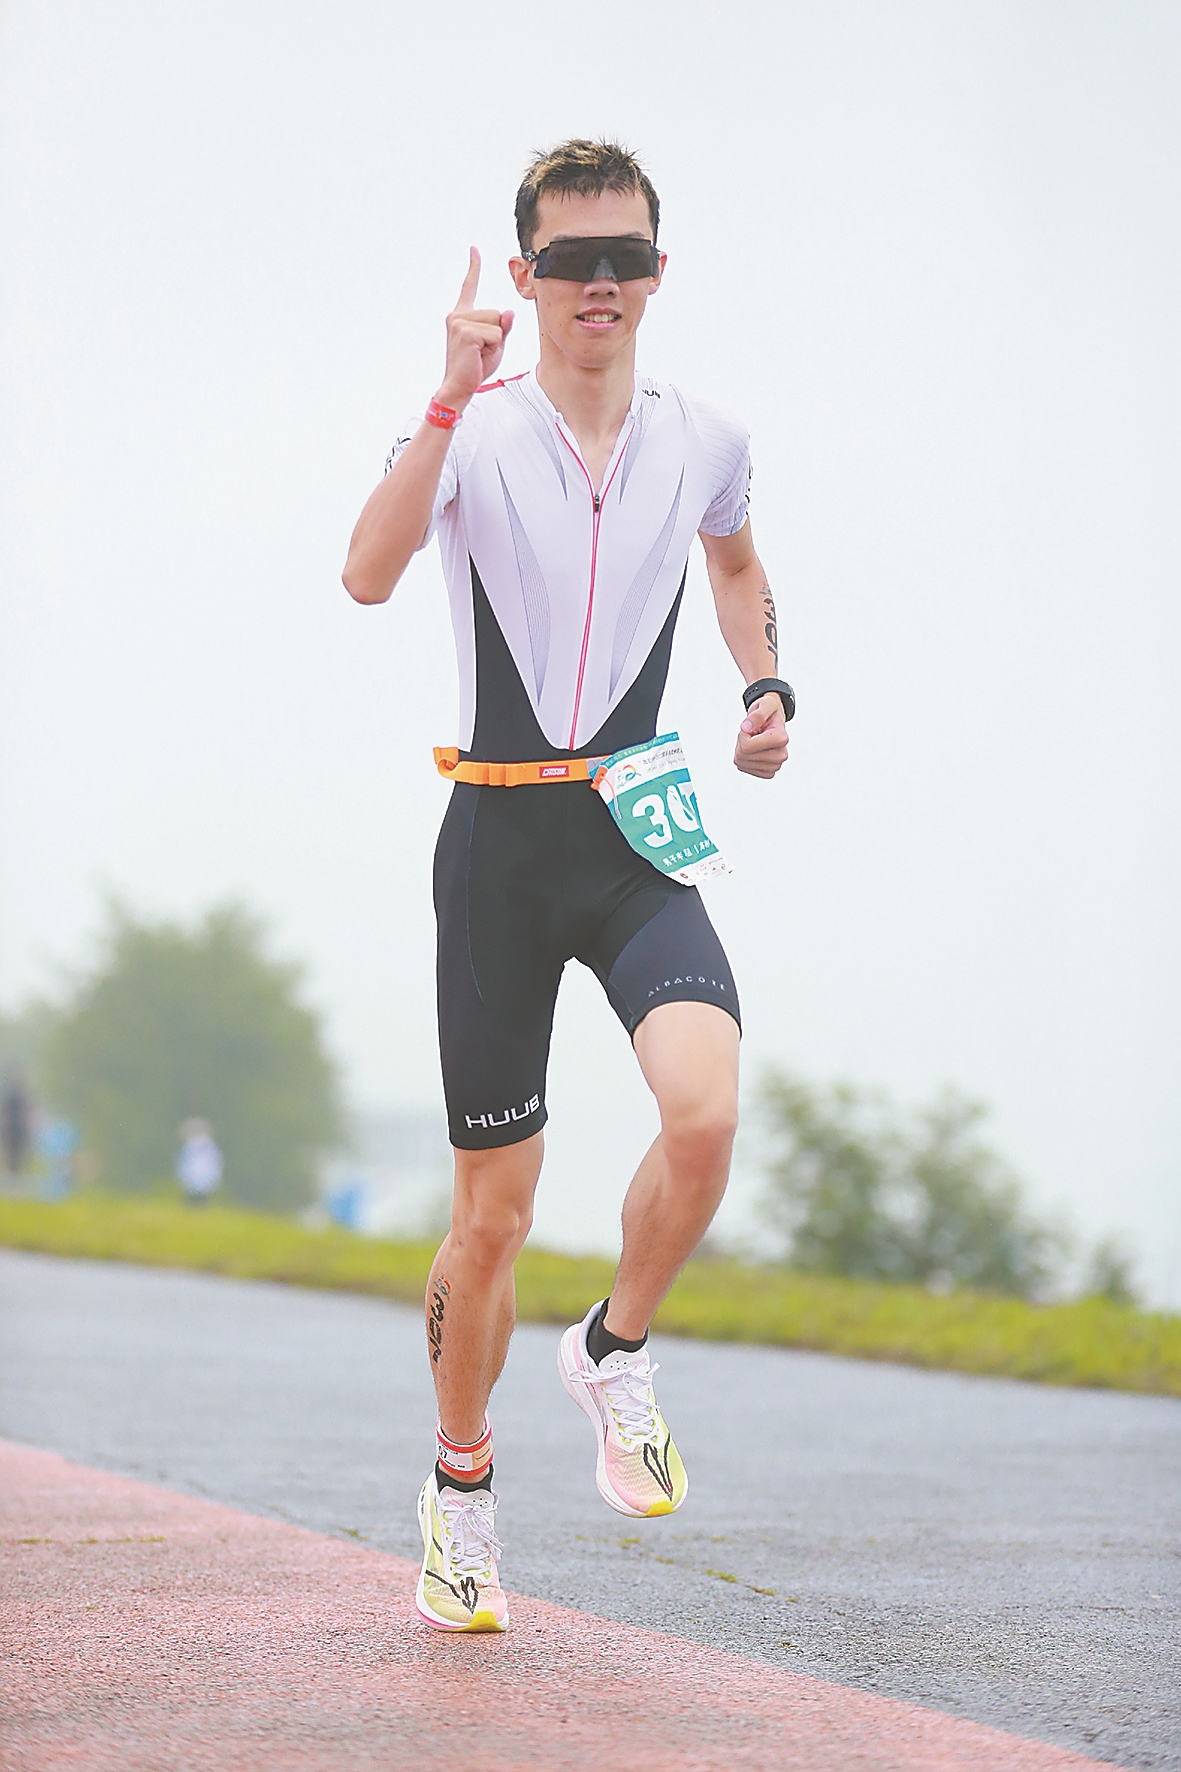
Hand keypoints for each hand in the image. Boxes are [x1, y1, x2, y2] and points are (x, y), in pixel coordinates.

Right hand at [437, 248, 513, 410]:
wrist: (458, 388)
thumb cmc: (475, 367)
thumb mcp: (495, 345)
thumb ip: (503, 327)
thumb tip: (509, 311)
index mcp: (462, 315)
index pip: (469, 286)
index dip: (474, 267)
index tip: (474, 249)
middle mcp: (458, 314)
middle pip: (497, 313)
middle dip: (497, 335)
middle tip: (480, 351)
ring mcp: (460, 322)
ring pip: (498, 324)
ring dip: (495, 343)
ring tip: (479, 354)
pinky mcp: (466, 332)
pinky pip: (496, 335)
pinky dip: (493, 349)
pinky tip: (478, 356)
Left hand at [734, 693, 789, 777]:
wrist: (773, 721)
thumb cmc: (769, 712)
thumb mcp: (765, 704)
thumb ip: (757, 714)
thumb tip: (746, 727)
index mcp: (781, 739)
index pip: (747, 746)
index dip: (743, 734)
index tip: (752, 727)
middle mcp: (781, 755)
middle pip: (743, 755)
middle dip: (741, 742)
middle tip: (752, 733)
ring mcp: (775, 766)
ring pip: (742, 762)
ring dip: (741, 749)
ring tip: (753, 740)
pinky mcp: (768, 773)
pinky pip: (744, 768)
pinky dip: (744, 758)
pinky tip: (753, 750)